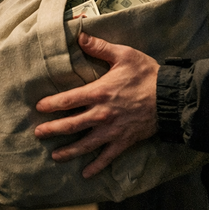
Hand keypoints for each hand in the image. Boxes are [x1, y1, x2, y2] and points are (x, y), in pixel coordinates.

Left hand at [34, 33, 159, 177]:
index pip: (68, 100)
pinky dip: (96, 166)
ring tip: (55, 155)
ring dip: (68, 151)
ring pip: (85, 144)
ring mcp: (112, 130)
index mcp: (99, 92)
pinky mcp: (124, 141)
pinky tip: (85, 173)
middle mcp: (102, 114)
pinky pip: (107, 157)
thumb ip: (100, 47)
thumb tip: (80, 36)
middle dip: (52, 130)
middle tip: (38, 133)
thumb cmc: (147, 74)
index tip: (39, 108)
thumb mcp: (124, 55)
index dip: (51, 104)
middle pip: (71, 125)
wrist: (170, 98)